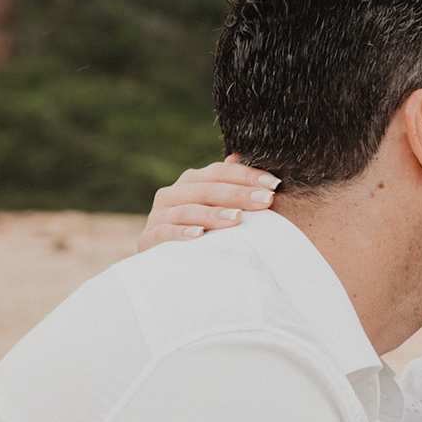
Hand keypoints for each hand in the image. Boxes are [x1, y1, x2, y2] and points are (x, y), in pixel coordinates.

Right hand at [139, 157, 279, 251]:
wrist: (166, 267)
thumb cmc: (199, 233)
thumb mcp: (215, 208)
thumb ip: (227, 184)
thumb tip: (240, 155)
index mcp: (190, 182)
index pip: (220, 172)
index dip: (246, 176)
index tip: (273, 184)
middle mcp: (172, 194)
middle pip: (207, 189)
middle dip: (239, 194)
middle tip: (266, 200)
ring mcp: (158, 215)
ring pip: (188, 210)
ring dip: (213, 214)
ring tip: (237, 219)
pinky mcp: (149, 238)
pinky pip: (165, 232)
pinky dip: (182, 233)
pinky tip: (200, 235)